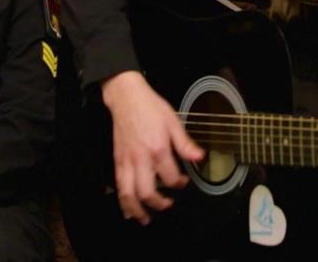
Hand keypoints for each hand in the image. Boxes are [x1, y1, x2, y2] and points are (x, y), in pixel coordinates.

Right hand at [101, 71, 204, 224]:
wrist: (126, 98)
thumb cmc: (150, 107)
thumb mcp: (174, 122)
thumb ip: (185, 144)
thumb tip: (200, 158)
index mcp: (158, 149)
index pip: (170, 177)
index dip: (179, 184)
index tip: (183, 182)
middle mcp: (140, 159)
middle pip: (146, 192)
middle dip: (158, 204)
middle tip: (168, 205)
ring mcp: (126, 161)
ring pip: (127, 194)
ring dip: (136, 210)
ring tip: (145, 219)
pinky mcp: (117, 161)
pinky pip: (118, 186)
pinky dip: (122, 201)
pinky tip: (128, 210)